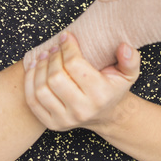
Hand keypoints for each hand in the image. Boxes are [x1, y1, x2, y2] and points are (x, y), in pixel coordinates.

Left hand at [24, 30, 139, 132]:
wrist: (106, 115)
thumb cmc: (114, 88)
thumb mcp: (128, 73)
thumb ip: (131, 59)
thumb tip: (124, 46)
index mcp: (100, 95)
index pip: (74, 65)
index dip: (67, 47)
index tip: (66, 36)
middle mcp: (82, 110)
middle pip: (56, 78)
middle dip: (53, 57)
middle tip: (55, 47)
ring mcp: (65, 120)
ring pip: (41, 89)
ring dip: (39, 68)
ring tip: (44, 55)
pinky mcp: (52, 124)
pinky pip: (33, 101)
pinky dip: (29, 82)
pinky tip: (34, 68)